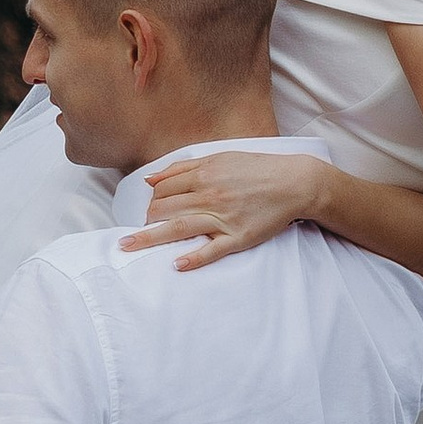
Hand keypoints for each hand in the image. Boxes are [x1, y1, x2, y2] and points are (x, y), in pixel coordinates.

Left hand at [121, 149, 336, 273]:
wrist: (294, 182)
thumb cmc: (256, 169)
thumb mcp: (219, 158)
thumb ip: (183, 168)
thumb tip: (150, 179)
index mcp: (203, 175)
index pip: (162, 190)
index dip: (148, 202)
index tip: (143, 213)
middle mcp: (209, 196)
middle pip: (164, 209)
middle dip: (144, 221)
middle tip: (133, 232)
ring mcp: (223, 218)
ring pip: (179, 228)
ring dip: (150, 238)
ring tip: (128, 246)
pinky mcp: (238, 237)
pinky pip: (212, 250)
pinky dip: (194, 259)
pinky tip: (176, 265)